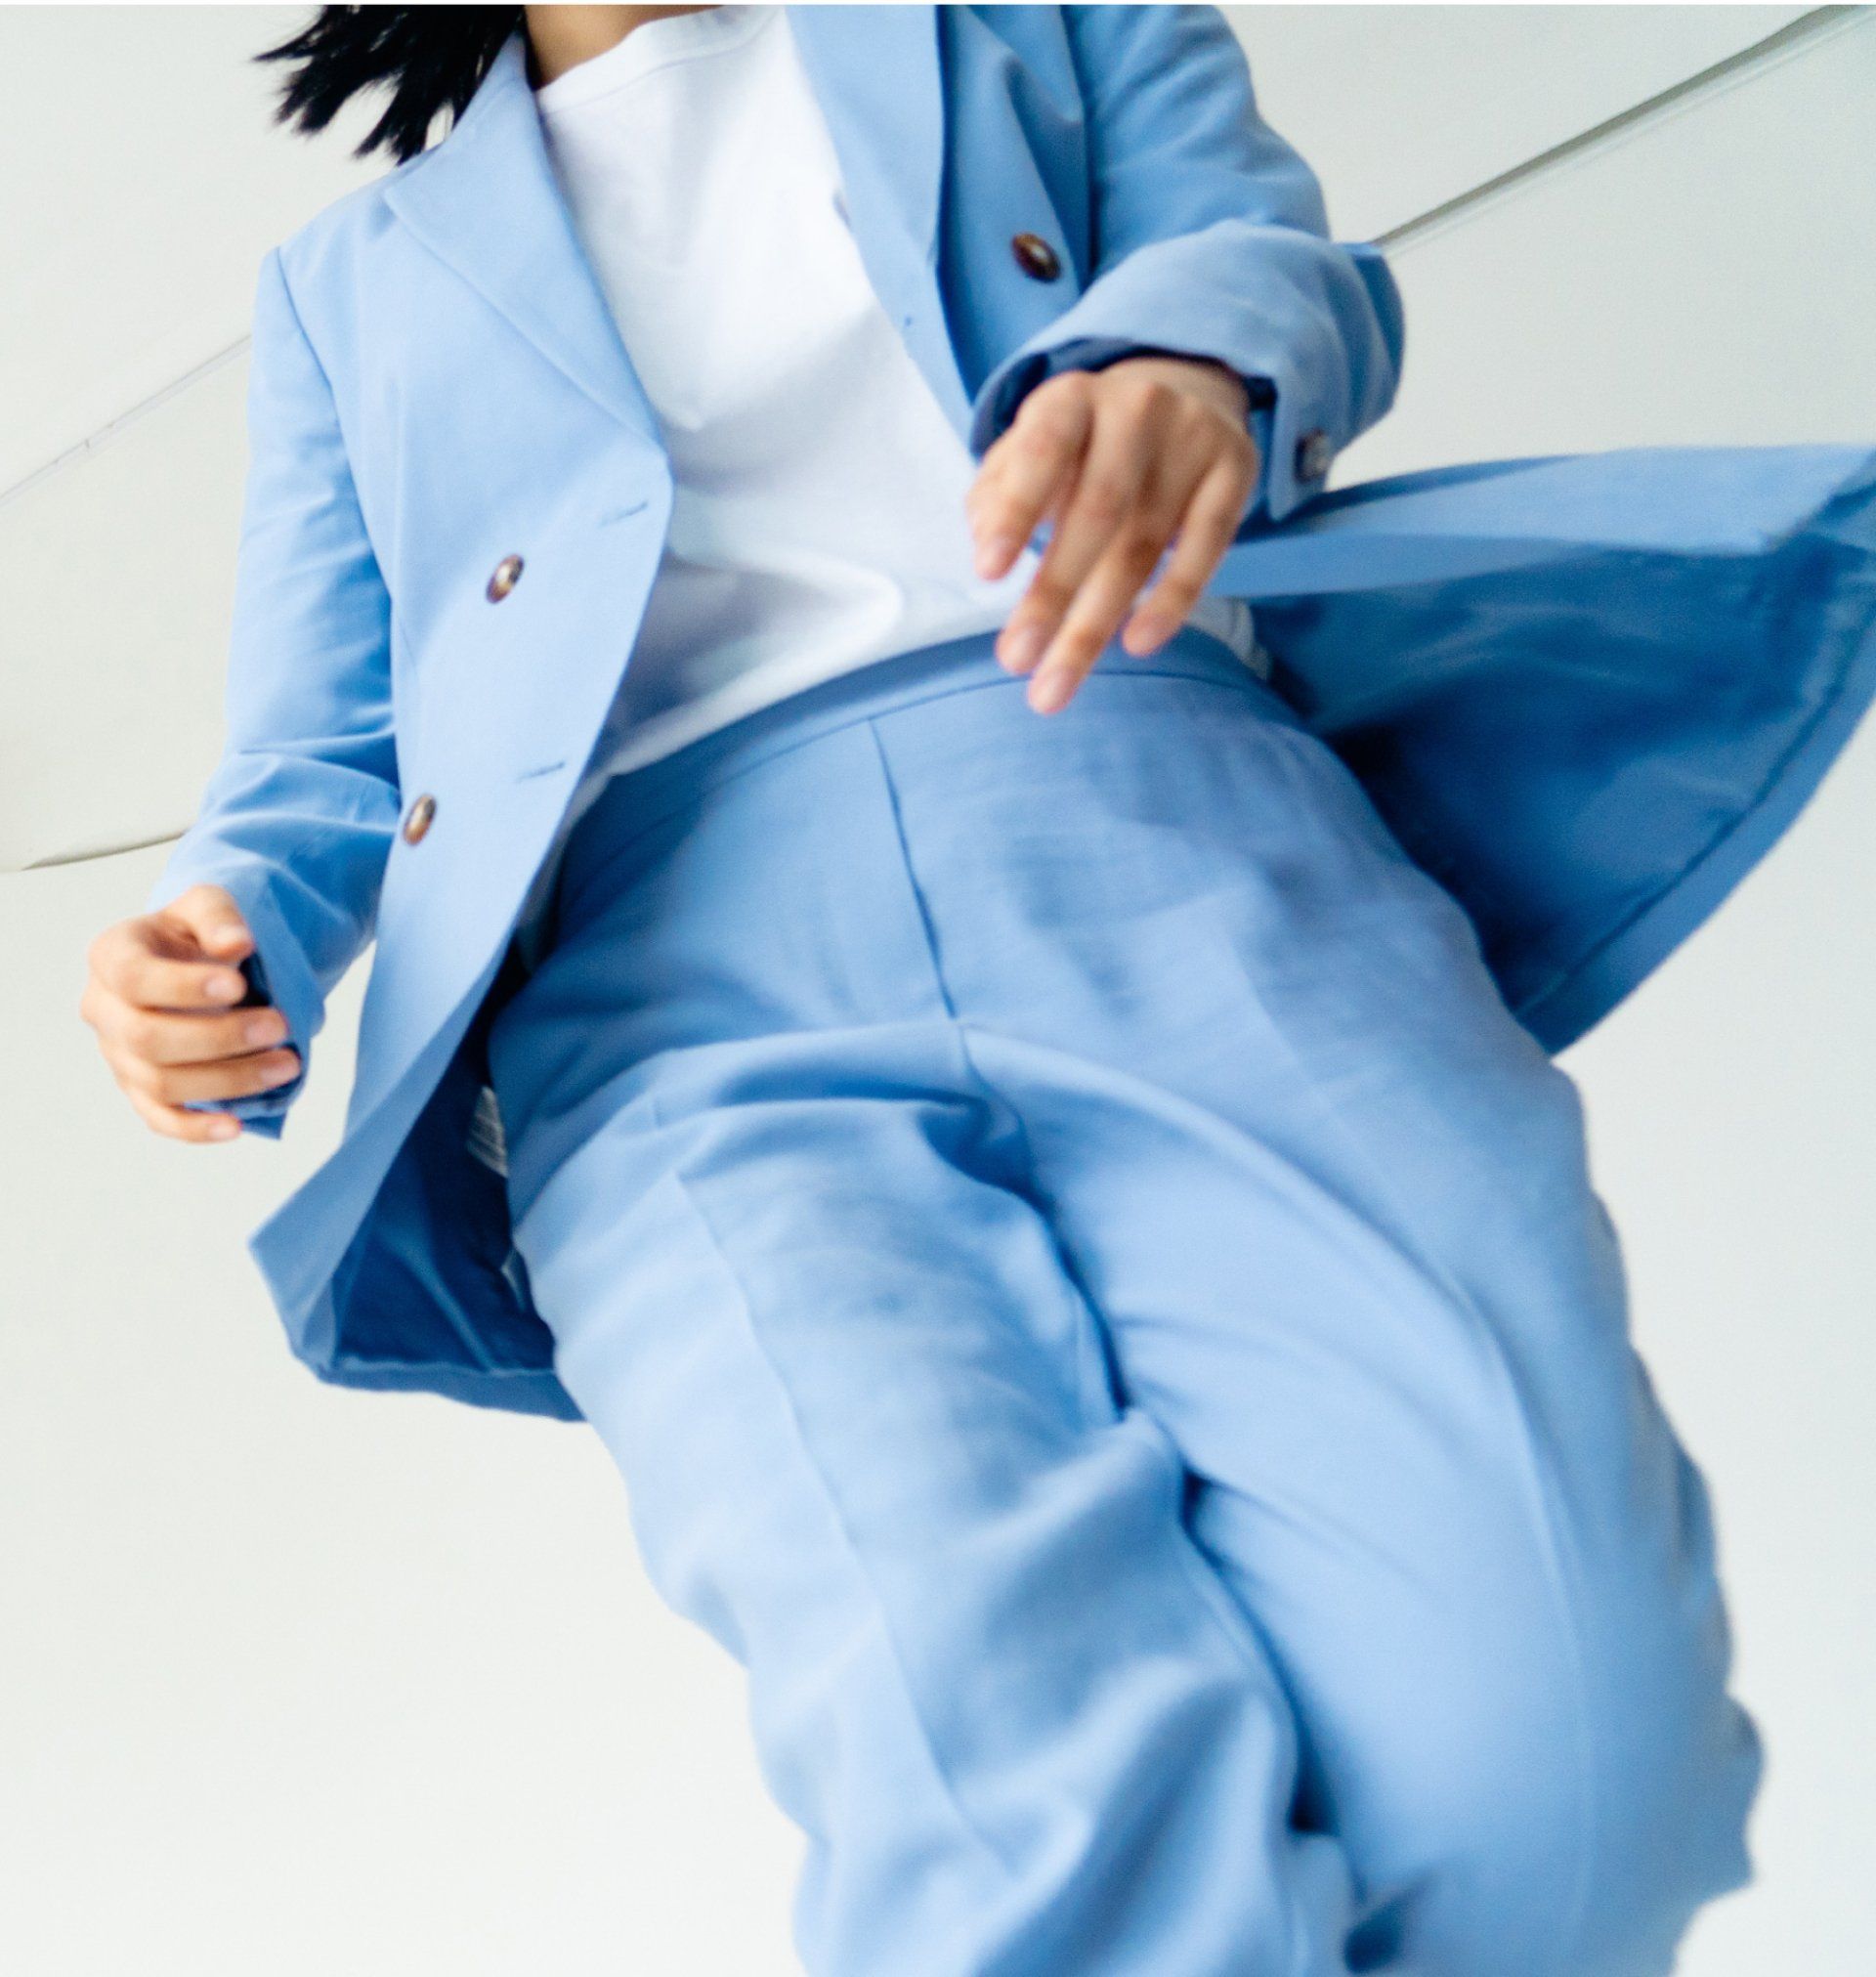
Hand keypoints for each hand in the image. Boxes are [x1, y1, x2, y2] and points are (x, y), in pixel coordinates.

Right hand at [81, 884, 300, 1142]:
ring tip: (287, 1064)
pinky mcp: (141, 1091)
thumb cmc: (199, 934)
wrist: (199, 965)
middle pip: (147, 1038)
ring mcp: (119, 1056)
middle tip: (280, 1026)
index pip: (134, 978)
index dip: (183, 987)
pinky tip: (238, 1125)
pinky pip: (160, 1119)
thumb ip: (219, 917)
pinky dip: (196, 1129)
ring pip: (160, 1083)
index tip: (238, 985)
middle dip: (220, 1037)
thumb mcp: (209, 906)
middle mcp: (104, 1010)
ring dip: (228, 1080)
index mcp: (112, 956)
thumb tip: (237, 942)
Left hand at [965, 353, 1259, 712]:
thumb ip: (998, 492)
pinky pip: (1208, 546)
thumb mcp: (1030, 449)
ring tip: (1055, 685)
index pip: (1041, 454)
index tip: (987, 575)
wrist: (1181, 391)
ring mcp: (1191, 438)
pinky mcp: (1235, 470)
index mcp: (1071, 400)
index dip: (1015, 513)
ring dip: (1096, 624)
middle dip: (1053, 595)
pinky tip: (1137, 644)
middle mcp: (1135, 409)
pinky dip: (1173, 600)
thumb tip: (986, 541)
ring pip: (1142, 545)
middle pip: (1096, 513)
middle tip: (1016, 661)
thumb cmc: (1082, 444)